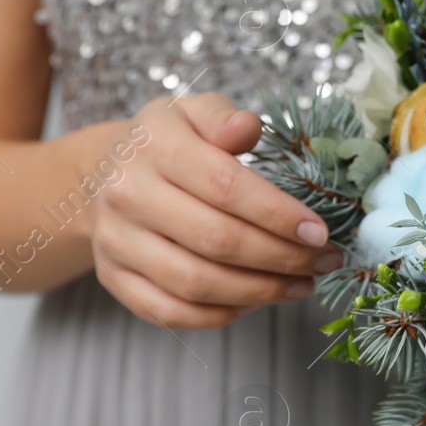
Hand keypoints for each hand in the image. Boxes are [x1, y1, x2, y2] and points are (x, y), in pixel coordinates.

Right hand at [90, 93, 341, 328]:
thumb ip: (224, 117)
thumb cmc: (167, 143)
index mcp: (154, 145)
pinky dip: (224, 314)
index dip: (278, 214)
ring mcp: (116, 242)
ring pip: (197, 283)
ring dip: (261, 291)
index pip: (225, 186)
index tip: (319, 231)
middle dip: (281, 257)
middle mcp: (128, 194)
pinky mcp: (115, 279)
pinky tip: (258, 299)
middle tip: (324, 261)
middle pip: (216, 240)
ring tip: (302, 283)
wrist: (101, 174)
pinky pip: (174, 312)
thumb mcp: (193, 112)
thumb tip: (247, 129)